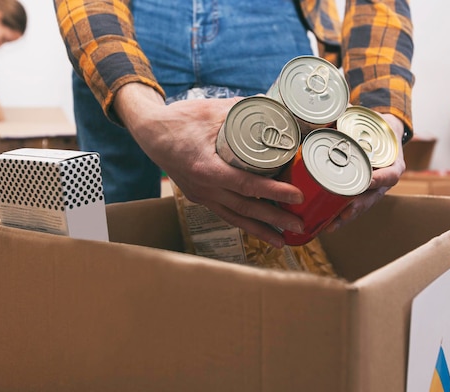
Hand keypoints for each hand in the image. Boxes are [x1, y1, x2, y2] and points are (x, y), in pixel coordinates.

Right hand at [113, 83, 304, 247]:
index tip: (297, 196)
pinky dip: (244, 223)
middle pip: (245, 208)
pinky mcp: (200, 196)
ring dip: (261, 229)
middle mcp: (204, 188)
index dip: (274, 191)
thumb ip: (242, 110)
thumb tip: (274, 109)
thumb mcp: (211, 111)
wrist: (150, 133)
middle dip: (274, 219)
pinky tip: (259, 230)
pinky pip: (225, 213)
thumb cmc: (179, 120)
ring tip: (284, 240)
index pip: (247, 184)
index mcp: (207, 168)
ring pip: (235, 217)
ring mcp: (201, 195)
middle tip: (299, 224)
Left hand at [324, 113, 406, 232]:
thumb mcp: (369, 119)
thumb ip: (351, 113)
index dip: (380, 179)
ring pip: (361, 207)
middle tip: (343, 213)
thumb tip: (332, 106)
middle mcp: (384, 181)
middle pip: (372, 198)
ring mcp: (373, 191)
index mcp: (393, 163)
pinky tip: (325, 226)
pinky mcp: (361, 195)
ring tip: (330, 226)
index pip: (391, 174)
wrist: (383, 133)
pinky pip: (352, 208)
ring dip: (345, 218)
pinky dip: (339, 217)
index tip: (369, 181)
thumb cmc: (375, 127)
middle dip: (357, 207)